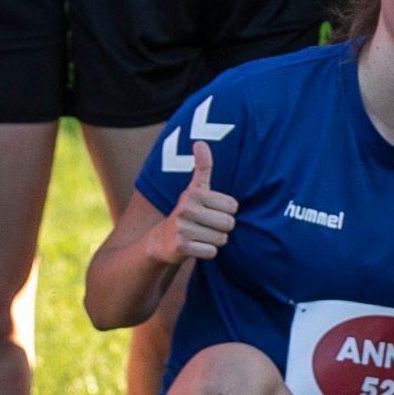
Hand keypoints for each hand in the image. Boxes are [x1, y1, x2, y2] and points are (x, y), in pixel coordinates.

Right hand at [150, 141, 237, 263]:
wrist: (161, 240)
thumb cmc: (186, 212)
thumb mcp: (194, 189)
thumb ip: (202, 167)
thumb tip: (200, 142)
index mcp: (194, 193)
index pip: (233, 206)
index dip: (226, 211)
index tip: (210, 211)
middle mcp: (186, 208)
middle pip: (229, 223)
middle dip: (222, 228)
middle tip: (205, 226)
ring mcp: (183, 228)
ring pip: (222, 239)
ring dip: (214, 240)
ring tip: (200, 236)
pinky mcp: (181, 246)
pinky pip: (212, 252)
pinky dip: (207, 252)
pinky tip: (195, 246)